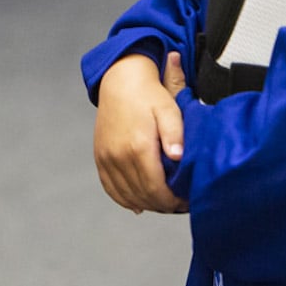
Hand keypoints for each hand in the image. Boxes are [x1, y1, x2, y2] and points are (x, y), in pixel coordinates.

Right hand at [94, 51, 189, 214]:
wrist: (120, 80)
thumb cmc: (149, 95)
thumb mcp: (169, 109)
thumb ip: (175, 134)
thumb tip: (178, 157)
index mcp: (137, 146)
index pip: (156, 188)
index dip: (172, 201)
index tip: (185, 202)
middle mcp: (118, 155)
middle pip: (142, 195)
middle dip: (162, 205)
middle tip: (179, 204)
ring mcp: (106, 157)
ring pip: (126, 195)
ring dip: (146, 203)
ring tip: (163, 203)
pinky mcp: (100, 156)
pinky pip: (110, 187)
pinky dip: (124, 199)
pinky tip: (137, 203)